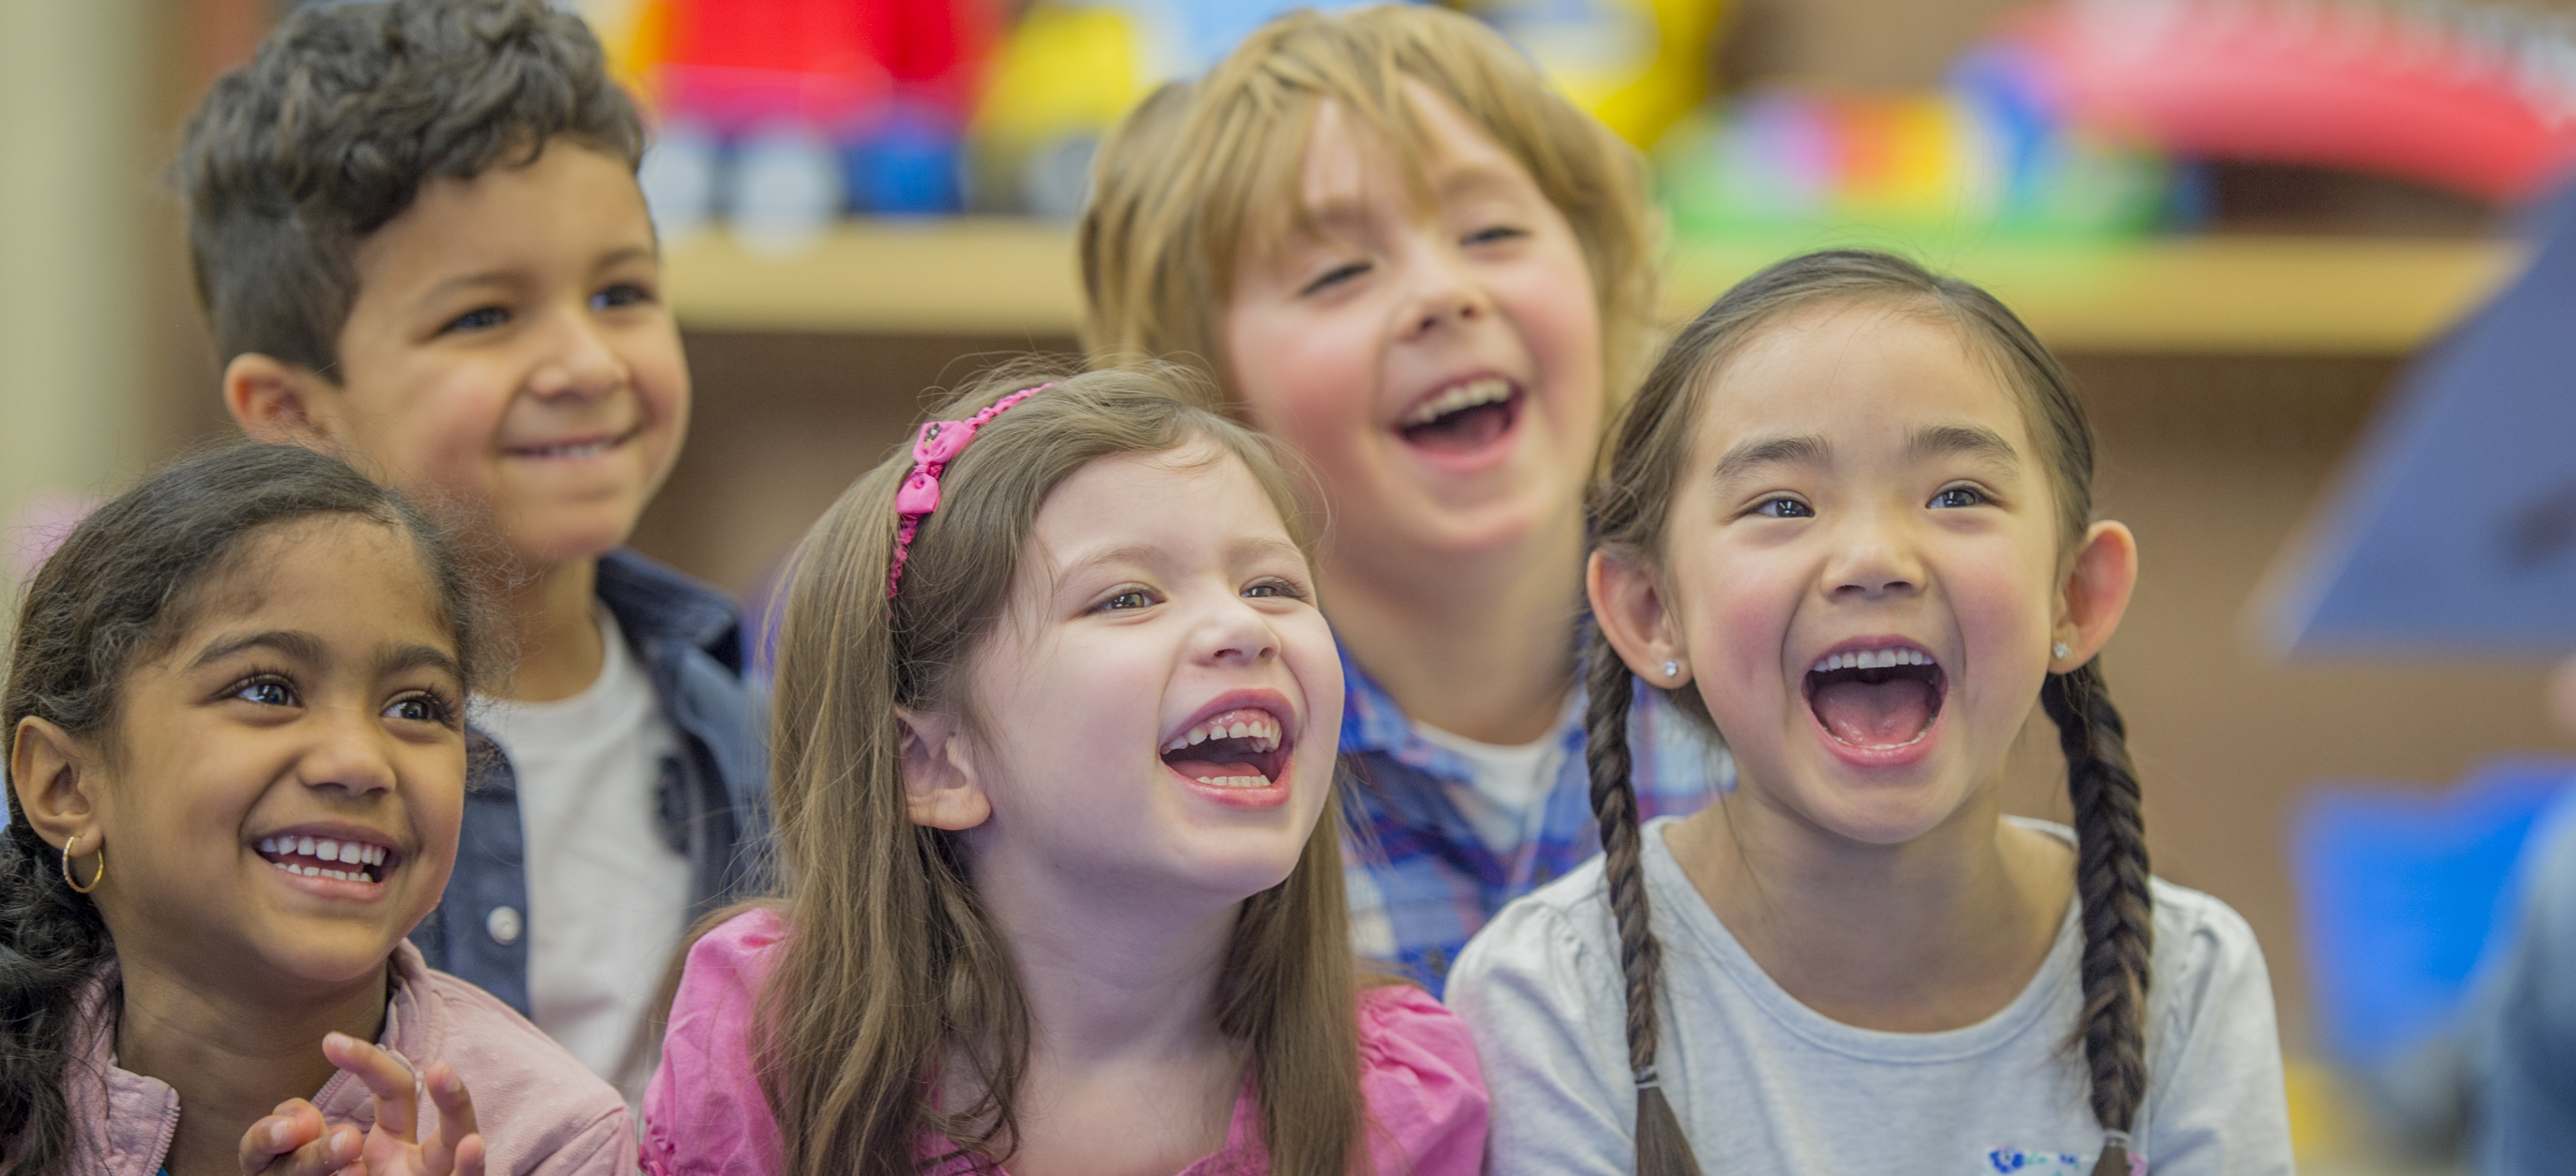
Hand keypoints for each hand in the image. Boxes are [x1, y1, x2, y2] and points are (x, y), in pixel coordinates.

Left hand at [236, 1033, 484, 1175]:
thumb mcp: (292, 1163)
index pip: (392, 1090)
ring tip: (469, 1129)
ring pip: (458, 1157)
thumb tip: (290, 1126)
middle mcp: (416, 1166)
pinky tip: (472, 1148)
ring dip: (465, 1138)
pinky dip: (470, 1169)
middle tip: (440, 1069)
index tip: (330, 1041)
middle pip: (450, 1130)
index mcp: (389, 1146)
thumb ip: (286, 1141)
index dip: (367, 1062)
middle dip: (451, 1098)